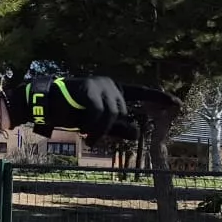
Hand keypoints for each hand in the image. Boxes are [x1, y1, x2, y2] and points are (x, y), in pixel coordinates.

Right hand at [7, 75, 164, 142]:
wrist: (43, 105)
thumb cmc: (67, 113)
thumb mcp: (95, 123)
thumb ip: (116, 127)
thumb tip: (137, 131)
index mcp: (112, 91)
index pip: (140, 92)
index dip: (159, 98)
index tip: (178, 103)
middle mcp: (108, 84)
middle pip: (122, 112)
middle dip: (108, 128)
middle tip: (92, 137)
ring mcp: (99, 84)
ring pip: (113, 114)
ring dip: (100, 130)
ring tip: (88, 137)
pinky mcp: (89, 88)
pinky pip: (100, 114)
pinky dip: (94, 127)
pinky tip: (85, 133)